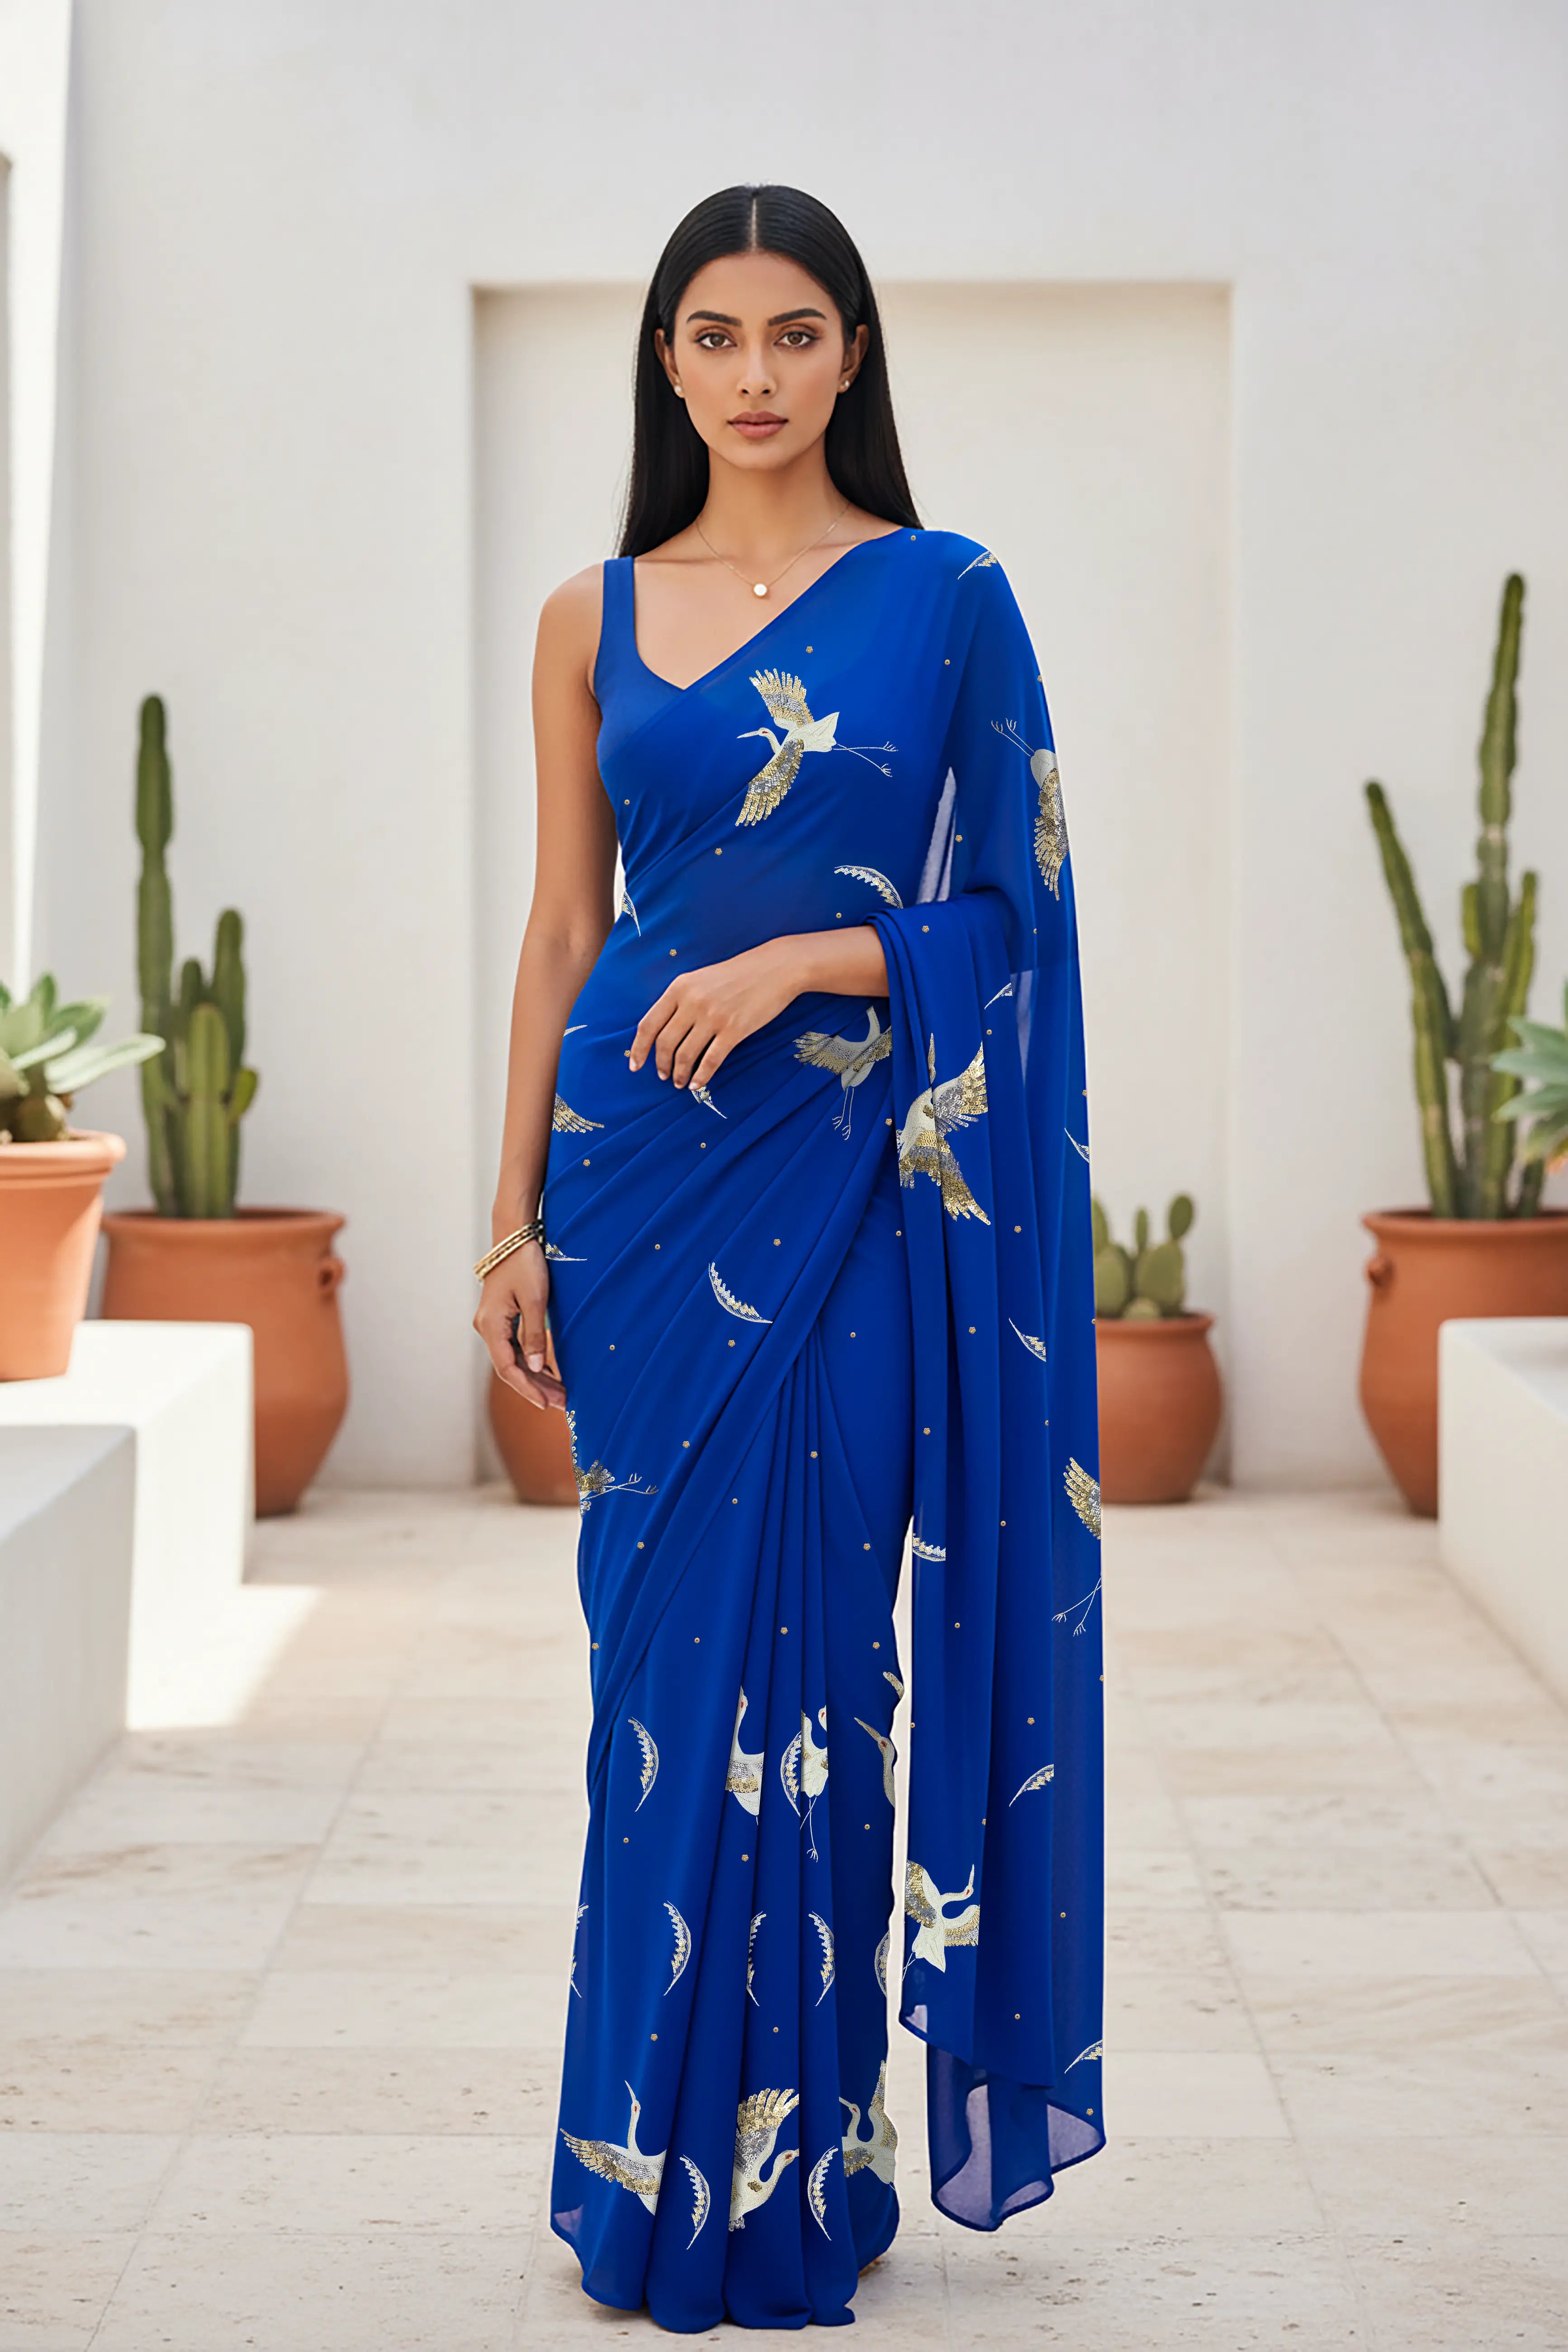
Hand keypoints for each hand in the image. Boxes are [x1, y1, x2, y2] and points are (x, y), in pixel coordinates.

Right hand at [472, 1240, 564, 1410]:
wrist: (513, 1236)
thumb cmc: (524, 1263)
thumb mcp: (534, 1300)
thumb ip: (533, 1336)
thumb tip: (535, 1368)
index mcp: (490, 1325)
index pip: (507, 1368)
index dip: (527, 1389)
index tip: (547, 1404)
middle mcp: (486, 1327)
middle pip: (510, 1367)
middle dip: (536, 1387)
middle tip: (562, 1403)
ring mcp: (492, 1323)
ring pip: (513, 1358)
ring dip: (536, 1376)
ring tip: (560, 1393)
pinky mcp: (501, 1318)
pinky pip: (515, 1347)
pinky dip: (532, 1360)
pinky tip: (550, 1372)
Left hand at [629, 939, 806, 1089]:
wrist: (774, 968)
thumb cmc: (736, 975)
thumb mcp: (700, 979)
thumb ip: (680, 1000)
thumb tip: (662, 1031)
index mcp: (679, 988)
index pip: (648, 1024)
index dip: (639, 1049)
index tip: (635, 1066)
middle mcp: (692, 1002)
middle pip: (665, 1043)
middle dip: (661, 1065)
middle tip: (663, 1075)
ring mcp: (713, 1016)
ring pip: (686, 1054)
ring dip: (679, 1073)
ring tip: (680, 1083)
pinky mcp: (734, 1030)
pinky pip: (711, 1060)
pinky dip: (701, 1076)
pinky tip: (697, 1084)